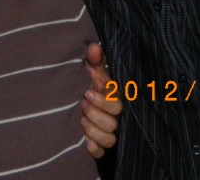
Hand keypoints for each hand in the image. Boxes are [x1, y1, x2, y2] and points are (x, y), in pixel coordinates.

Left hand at [82, 42, 121, 157]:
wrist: (90, 106)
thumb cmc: (95, 88)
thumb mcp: (95, 74)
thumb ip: (95, 61)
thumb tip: (93, 46)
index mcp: (117, 99)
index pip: (117, 102)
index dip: (104, 100)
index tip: (87, 92)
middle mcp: (116, 117)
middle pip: (114, 121)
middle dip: (97, 113)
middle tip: (83, 103)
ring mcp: (111, 133)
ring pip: (110, 139)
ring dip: (95, 130)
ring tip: (82, 120)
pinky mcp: (103, 147)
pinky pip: (102, 153)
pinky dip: (94, 148)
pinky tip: (86, 142)